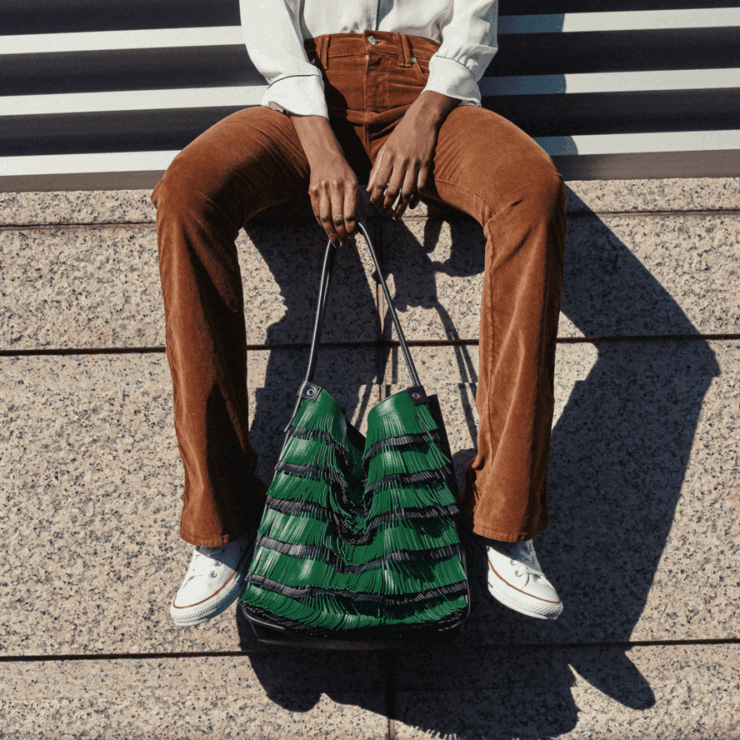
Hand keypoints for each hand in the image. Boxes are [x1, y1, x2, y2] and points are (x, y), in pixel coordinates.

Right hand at [289, 114, 363, 246]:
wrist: (325, 157)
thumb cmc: (344, 175)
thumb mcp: (356, 186)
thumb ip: (358, 206)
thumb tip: (360, 226)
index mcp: (350, 186)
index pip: (350, 214)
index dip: (351, 228)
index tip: (352, 235)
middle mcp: (336, 188)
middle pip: (337, 218)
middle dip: (341, 233)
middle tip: (344, 240)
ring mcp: (322, 189)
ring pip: (325, 218)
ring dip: (330, 232)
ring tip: (335, 240)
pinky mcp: (312, 191)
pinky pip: (317, 212)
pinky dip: (322, 223)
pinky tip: (326, 228)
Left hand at [367, 91, 457, 219]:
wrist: (422, 119)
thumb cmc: (401, 135)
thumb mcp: (385, 148)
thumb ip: (377, 168)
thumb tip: (369, 188)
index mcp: (388, 157)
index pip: (379, 182)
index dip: (375, 197)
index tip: (374, 206)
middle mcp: (400, 161)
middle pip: (392, 190)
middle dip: (387, 205)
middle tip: (383, 214)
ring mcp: (414, 164)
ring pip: (407, 191)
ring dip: (401, 206)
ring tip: (396, 215)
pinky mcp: (426, 165)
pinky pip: (421, 186)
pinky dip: (416, 198)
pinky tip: (411, 205)